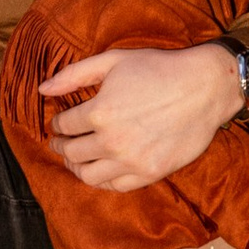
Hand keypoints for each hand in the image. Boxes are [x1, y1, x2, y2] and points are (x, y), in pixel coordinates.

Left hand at [37, 38, 243, 188]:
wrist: (206, 87)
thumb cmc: (159, 69)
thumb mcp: (113, 61)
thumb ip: (74, 75)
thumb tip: (42, 89)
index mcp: (99, 112)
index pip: (64, 126)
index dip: (56, 124)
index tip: (58, 123)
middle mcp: (112, 141)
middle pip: (71, 153)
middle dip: (60, 147)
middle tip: (60, 143)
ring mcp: (132, 161)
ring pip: (88, 176)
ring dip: (76, 167)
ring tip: (76, 159)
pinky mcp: (151, 173)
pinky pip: (116, 186)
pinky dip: (103, 180)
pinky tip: (102, 169)